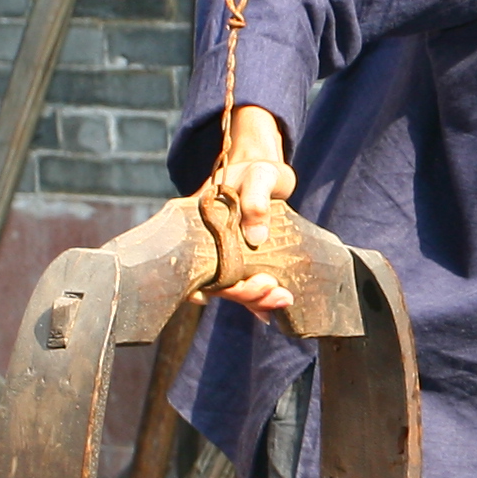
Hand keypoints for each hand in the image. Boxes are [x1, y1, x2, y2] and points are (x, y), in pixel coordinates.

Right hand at [208, 105, 305, 317]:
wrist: (267, 172)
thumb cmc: (257, 170)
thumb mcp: (258, 176)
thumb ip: (255, 200)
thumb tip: (256, 238)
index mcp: (197, 228)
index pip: (192, 267)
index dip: (213, 285)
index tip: (244, 283)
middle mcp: (206, 248)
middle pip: (215, 285)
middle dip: (244, 294)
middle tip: (274, 289)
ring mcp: (224, 257)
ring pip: (232, 289)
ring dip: (256, 300)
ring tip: (284, 298)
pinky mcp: (243, 262)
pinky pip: (246, 286)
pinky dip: (260, 300)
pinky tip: (275, 307)